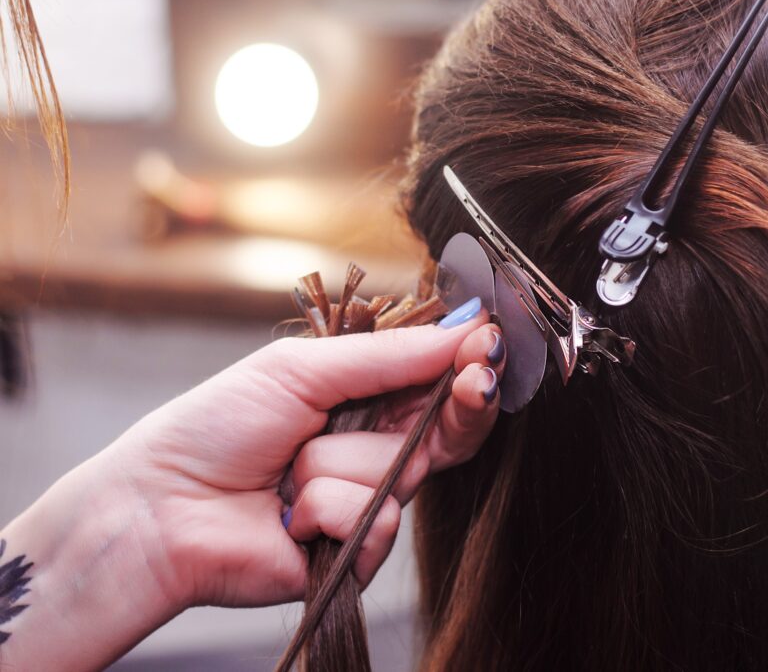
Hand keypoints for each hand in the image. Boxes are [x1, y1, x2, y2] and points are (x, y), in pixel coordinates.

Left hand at [0, 300, 503, 669]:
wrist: (162, 508)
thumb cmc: (217, 426)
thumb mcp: (302, 370)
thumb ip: (387, 356)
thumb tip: (463, 330)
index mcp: (364, 398)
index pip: (437, 381)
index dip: (471, 364)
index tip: (493, 344)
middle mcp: (374, 447)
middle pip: (449, 427)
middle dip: (460, 402)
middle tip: (475, 381)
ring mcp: (366, 498)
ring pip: (402, 472)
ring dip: (338, 463)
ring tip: (288, 469)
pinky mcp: (355, 551)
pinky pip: (375, 522)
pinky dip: (327, 510)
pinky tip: (289, 513)